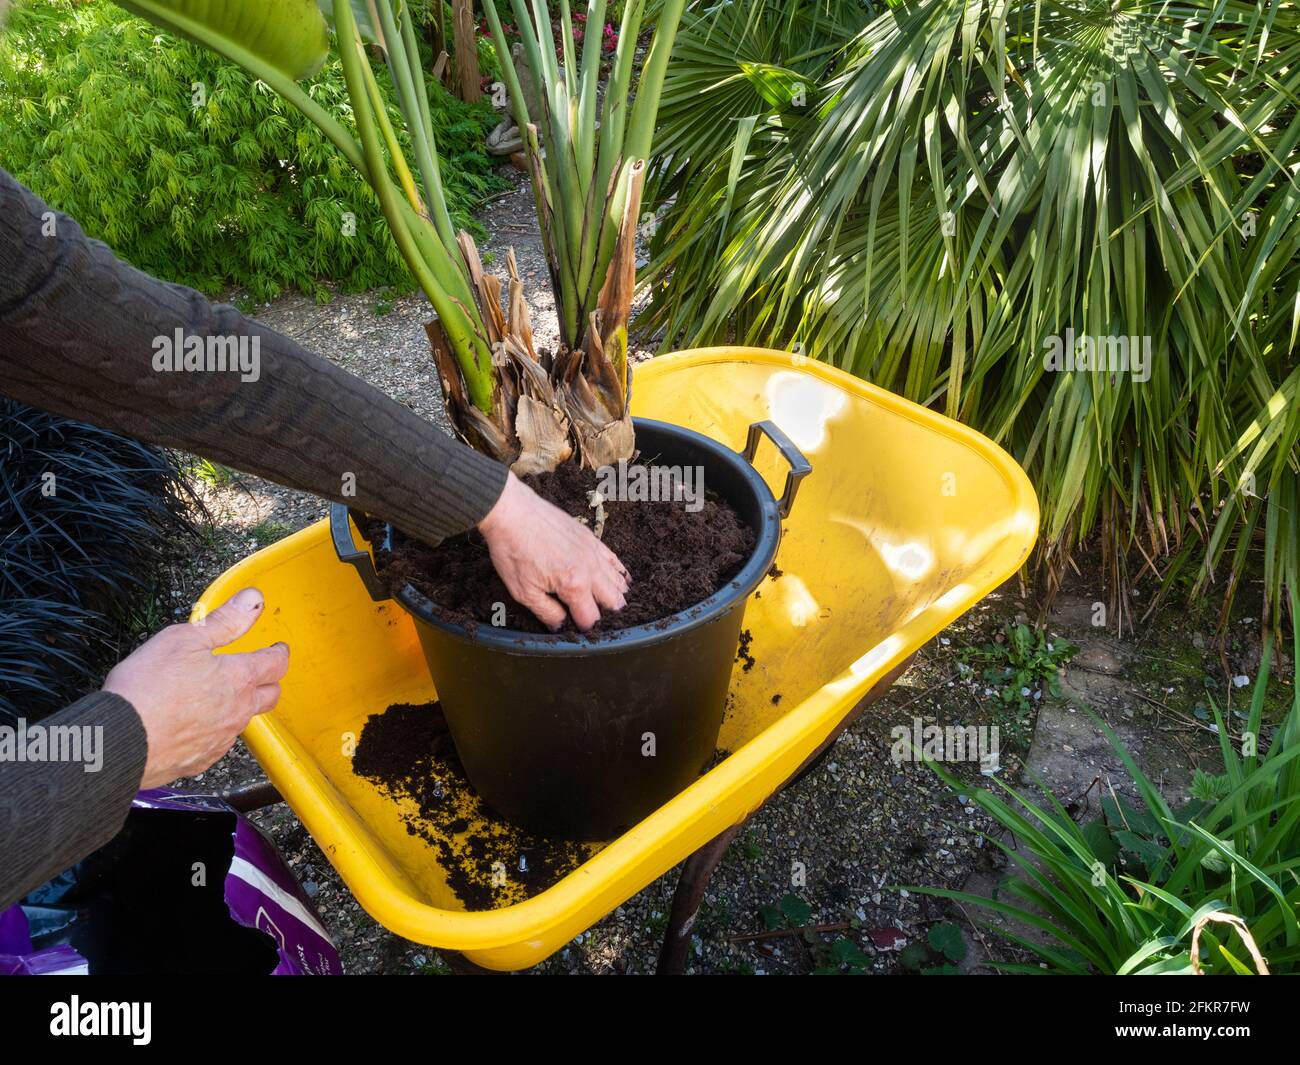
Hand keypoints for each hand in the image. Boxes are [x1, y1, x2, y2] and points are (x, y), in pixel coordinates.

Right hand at [103, 587, 289, 787]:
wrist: (119, 739)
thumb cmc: (148, 687)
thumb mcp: (185, 639)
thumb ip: (225, 620)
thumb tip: (252, 599)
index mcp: (239, 679)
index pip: (276, 664)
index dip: (278, 653)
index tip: (276, 649)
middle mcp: (238, 712)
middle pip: (270, 696)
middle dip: (268, 681)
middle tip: (257, 672)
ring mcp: (221, 739)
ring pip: (242, 720)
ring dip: (238, 707)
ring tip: (219, 697)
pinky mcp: (202, 760)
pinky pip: (218, 743)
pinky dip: (213, 730)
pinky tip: (193, 724)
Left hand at [478, 472, 628, 630]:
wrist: (512, 512)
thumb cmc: (514, 550)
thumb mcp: (523, 591)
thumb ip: (546, 612)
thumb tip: (559, 625)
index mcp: (574, 585)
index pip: (591, 617)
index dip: (584, 627)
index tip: (576, 628)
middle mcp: (589, 568)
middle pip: (612, 599)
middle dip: (607, 613)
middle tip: (597, 618)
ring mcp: (592, 551)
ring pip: (616, 580)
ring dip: (617, 595)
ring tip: (615, 605)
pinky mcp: (590, 537)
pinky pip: (613, 558)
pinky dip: (619, 571)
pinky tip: (623, 579)